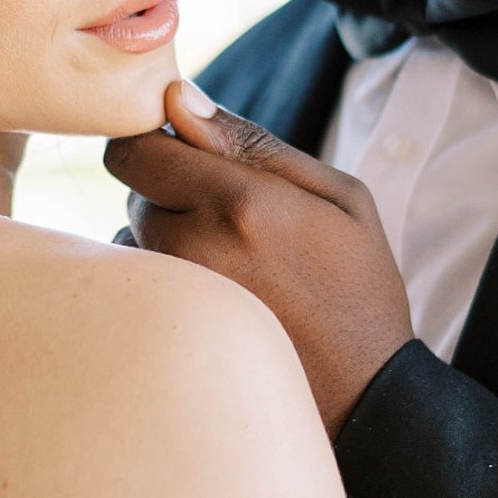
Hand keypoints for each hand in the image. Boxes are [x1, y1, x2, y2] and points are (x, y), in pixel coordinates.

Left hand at [105, 81, 414, 435]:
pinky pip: (138, 286)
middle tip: (228, 219)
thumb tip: (178, 99)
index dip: (155, 143)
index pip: (138, 147)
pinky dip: (165, 282)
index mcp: (242, 201)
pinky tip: (215, 302)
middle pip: (132, 191)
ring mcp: (174, 295)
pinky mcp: (163, 334)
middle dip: (167, 190)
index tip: (184, 153)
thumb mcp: (339, 199)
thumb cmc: (357, 289)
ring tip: (229, 268)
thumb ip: (253, 144)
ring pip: (132, 238)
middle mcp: (194, 246)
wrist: (365, 397)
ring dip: (163, 238)